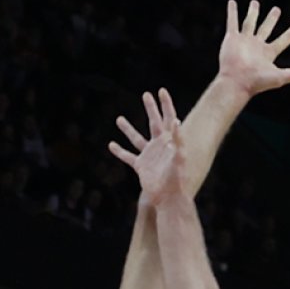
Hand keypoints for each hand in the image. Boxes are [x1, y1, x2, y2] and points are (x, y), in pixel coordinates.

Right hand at [108, 88, 185, 204]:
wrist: (169, 198)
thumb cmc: (177, 179)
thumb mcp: (179, 158)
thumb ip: (179, 140)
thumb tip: (177, 121)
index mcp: (169, 141)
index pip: (168, 118)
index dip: (166, 104)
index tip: (161, 90)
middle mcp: (159, 145)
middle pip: (153, 122)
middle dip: (150, 108)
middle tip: (145, 94)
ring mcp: (149, 155)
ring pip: (136, 138)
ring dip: (128, 129)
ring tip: (118, 118)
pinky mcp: (141, 166)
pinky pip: (128, 156)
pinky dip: (119, 151)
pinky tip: (110, 145)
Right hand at [217, 0, 289, 94]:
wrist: (237, 82)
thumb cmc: (257, 82)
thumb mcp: (280, 77)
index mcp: (268, 54)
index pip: (283, 41)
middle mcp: (256, 46)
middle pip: (266, 29)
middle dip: (271, 19)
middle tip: (277, 9)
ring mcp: (244, 41)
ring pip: (249, 23)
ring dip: (253, 13)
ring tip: (255, 2)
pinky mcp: (232, 39)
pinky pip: (232, 22)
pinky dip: (232, 12)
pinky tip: (232, 2)